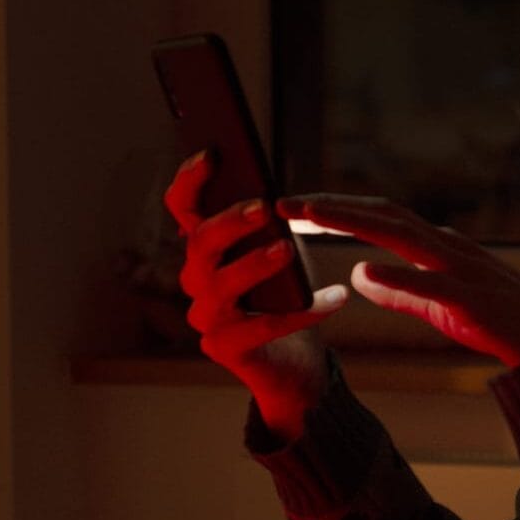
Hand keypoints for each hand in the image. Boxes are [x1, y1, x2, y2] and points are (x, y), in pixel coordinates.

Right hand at [162, 151, 347, 438]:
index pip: (182, 209)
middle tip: (263, 208)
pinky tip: (336, 298)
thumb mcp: (280, 252)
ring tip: (288, 249)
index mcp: (205, 250)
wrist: (295, 365)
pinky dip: (302, 311)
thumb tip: (278, 191)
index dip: (190, 180)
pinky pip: (263, 326)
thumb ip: (271, 226)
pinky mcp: (225, 348)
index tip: (213, 153)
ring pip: (220, 284)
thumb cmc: (286, 298)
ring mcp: (206, 317)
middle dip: (229, 222)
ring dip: (254, 264)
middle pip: (199, 243)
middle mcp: (195, 280)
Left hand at [277, 194, 519, 366]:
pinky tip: (364, 269)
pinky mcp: (475, 302)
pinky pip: (432, 284)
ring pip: (401, 234)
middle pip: (384, 214)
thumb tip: (358, 275)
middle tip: (282, 202)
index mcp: (442, 247)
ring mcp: (464, 271)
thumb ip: (402, 292)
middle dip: (332, 206)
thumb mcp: (443, 307)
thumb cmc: (507, 325)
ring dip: (350, 221)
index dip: (338, 209)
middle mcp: (451, 248)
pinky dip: (397, 275)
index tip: (295, 208)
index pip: (383, 217)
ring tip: (307, 215)